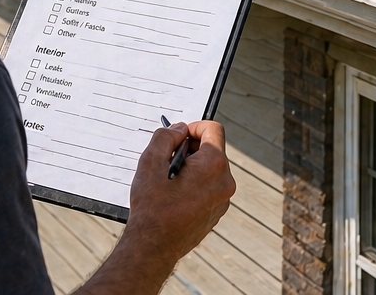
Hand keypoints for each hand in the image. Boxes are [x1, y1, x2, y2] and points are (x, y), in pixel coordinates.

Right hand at [74, 121, 235, 294]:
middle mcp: (225, 182)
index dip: (194, 127)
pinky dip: (195, 184)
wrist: (153, 249)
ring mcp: (223, 200)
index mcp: (213, 166)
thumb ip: (166, 137)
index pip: (213, 130)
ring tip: (168, 180)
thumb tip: (179, 129)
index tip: (178, 135)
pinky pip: (209, 188)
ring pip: (210, 170)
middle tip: (167, 159)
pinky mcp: (216, 213)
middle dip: (190, 149)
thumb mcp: (150, 163)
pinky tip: (174, 195)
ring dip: (192, 167)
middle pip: (213, 150)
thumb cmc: (152, 208)